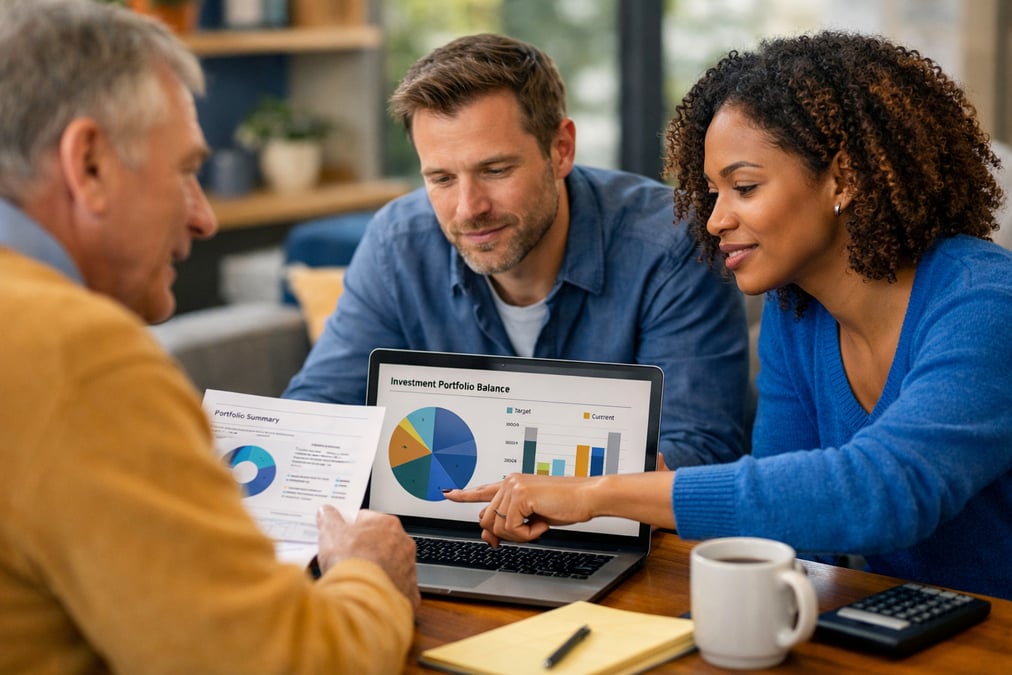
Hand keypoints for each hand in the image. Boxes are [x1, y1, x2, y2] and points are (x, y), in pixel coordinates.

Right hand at [316, 505, 420, 610]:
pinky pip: (393, 585)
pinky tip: (367, 591)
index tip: (341, 536)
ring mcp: (408, 567)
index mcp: (388, 524)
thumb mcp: (331, 534)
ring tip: (355, 577)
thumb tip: (326, 513)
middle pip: (379, 541)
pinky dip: (382, 588)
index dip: (350, 527)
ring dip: (374, 568)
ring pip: (388, 564)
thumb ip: (329, 520)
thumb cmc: (352, 563)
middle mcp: (403, 544)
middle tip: (345, 558)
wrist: (362, 599)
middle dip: (363, 548)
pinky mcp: (408, 590)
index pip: (367, 519)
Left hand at [444, 473, 599, 546]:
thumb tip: (488, 536)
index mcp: (512, 484)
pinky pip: (512, 529)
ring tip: (539, 524)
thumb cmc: (566, 505)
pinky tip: (543, 523)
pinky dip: (528, 534)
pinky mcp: (520, 495)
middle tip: (528, 532)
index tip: (449, 494)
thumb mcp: (533, 516)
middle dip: (505, 534)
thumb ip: (510, 521)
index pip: (483, 490)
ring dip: (520, 535)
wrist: (588, 497)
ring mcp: (513, 487)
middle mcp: (509, 482)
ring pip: (498, 527)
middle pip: (487, 520)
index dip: (464, 494)